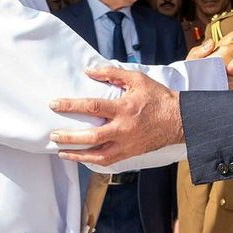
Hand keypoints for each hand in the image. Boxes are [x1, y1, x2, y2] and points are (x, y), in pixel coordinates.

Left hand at [51, 67, 183, 166]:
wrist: (179, 120)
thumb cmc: (158, 98)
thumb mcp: (137, 79)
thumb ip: (112, 74)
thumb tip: (89, 71)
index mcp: (124, 108)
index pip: (92, 107)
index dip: (71, 105)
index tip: (54, 104)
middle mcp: (124, 129)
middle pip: (91, 137)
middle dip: (69, 137)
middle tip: (53, 134)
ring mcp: (127, 144)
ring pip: (98, 155)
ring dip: (77, 155)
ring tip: (61, 151)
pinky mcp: (130, 153)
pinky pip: (107, 161)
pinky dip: (91, 160)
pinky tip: (80, 157)